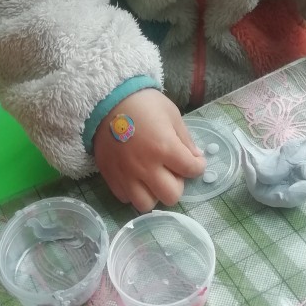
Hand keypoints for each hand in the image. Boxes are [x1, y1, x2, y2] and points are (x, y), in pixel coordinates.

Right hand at [93, 89, 205, 211]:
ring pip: (146, 205)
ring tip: (152, 178)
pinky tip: (134, 177)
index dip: (198, 166)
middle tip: (172, 169)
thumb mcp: (171, 113)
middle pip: (171, 196)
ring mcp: (126, 175)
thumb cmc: (143, 103)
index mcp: (165, 148)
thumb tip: (195, 157)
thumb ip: (185, 139)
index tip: (195, 161)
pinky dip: (133, 191)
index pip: (192, 170)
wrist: (107, 100)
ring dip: (153, 193)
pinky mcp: (110, 176)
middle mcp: (146, 167)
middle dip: (177, 184)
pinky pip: (125, 198)